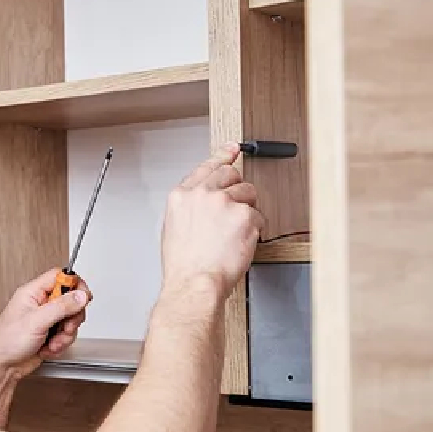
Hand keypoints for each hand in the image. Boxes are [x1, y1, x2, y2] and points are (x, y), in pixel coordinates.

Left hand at [0, 268, 92, 377]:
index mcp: (32, 293)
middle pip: (70, 299)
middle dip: (72, 317)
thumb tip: (80, 296)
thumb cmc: (6, 342)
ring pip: (70, 319)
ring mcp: (45, 319)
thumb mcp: (36, 321)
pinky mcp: (49, 334)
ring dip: (65, 334)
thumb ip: (61, 307)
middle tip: (65, 326)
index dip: (74, 284)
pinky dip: (61, 344)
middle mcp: (40, 304)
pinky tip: (48, 348)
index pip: (60, 277)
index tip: (82, 297)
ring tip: (52, 342)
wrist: (3, 367)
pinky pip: (66, 334)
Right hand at [161, 143, 264, 296]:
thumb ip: (190, 207)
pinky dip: (254, 230)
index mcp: (182, 196)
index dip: (222, 156)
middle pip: (231, 174)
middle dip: (237, 189)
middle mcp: (202, 194)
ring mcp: (224, 202)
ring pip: (248, 194)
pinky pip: (258, 216)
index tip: (232, 148)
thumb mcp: (174, 228)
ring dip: (246, 212)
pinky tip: (240, 243)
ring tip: (233, 235)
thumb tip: (204, 203)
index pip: (206, 166)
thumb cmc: (184, 265)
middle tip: (236, 209)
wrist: (195, 282)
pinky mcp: (245, 215)